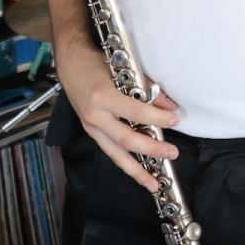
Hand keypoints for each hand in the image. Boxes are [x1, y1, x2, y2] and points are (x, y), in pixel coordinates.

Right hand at [57, 39, 179, 191]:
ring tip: (153, 183)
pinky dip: (124, 162)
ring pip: (115, 154)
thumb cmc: (95, 61)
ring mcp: (90, 126)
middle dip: (151, 149)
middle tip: (172, 153)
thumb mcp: (123, 69)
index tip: (175, 119)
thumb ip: (146, 88)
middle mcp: (94, 115)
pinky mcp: (90, 131)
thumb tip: (169, 105)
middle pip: (126, 139)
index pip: (135, 112)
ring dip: (136, 170)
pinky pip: (109, 150)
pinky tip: (137, 172)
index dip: (157, 117)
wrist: (69, 61)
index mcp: (102, 96)